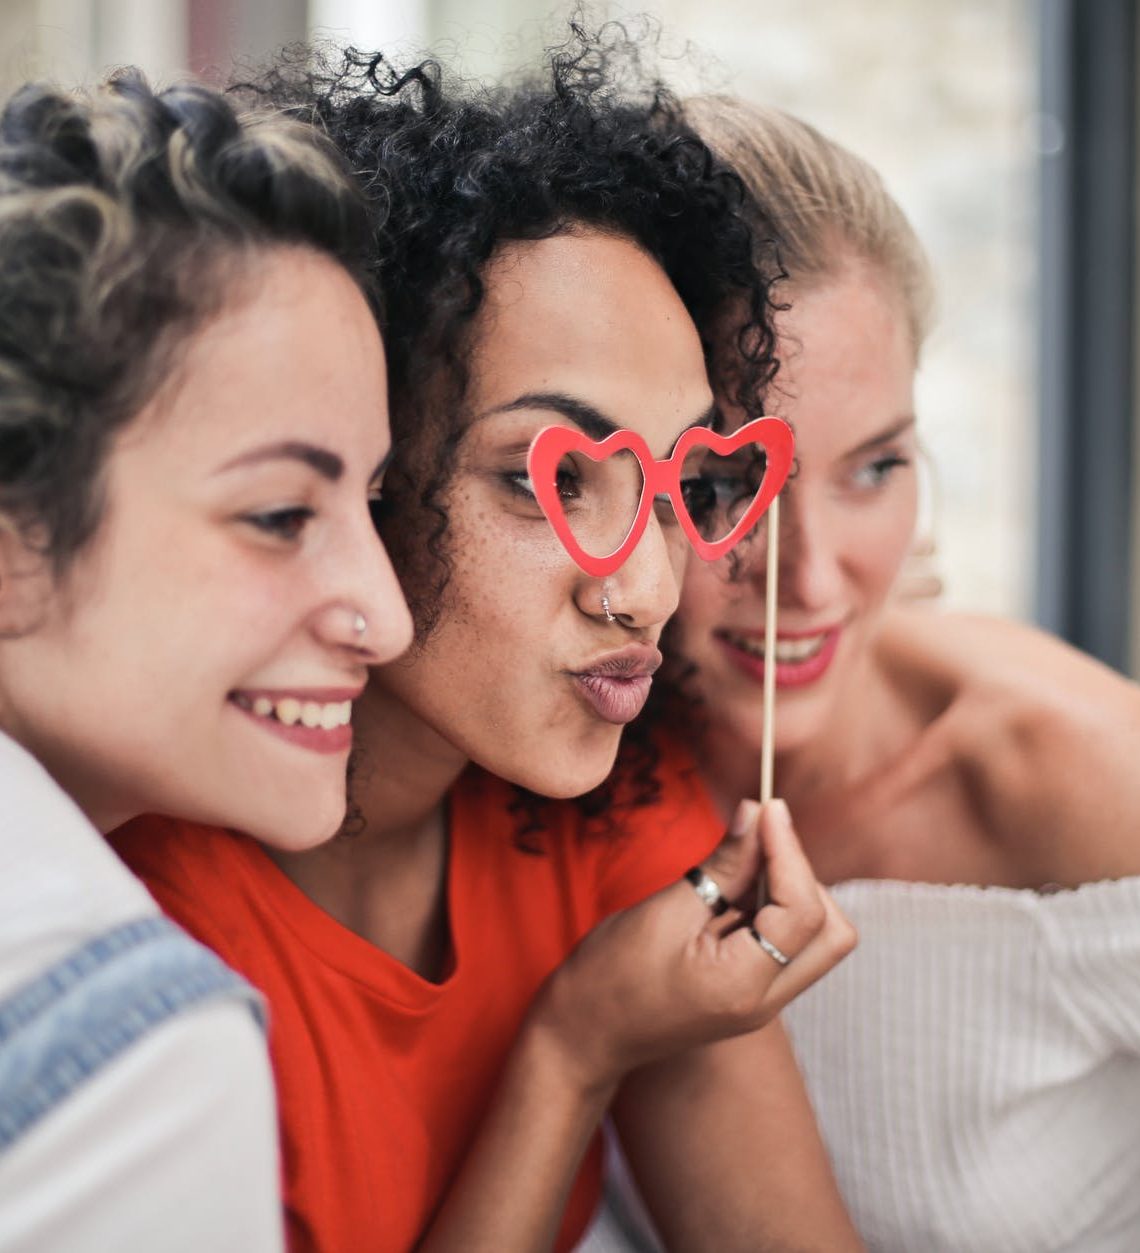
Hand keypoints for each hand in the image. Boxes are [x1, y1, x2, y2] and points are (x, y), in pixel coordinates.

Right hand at [531, 798, 855, 1092]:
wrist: (585, 1036)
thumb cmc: (610, 977)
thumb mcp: (664, 911)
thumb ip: (721, 866)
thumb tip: (756, 812)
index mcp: (743, 987)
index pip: (804, 913)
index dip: (790, 851)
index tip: (767, 809)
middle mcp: (766, 1002)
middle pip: (833, 934)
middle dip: (804, 876)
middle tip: (757, 841)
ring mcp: (763, 1003)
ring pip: (817, 938)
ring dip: (790, 890)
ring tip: (736, 866)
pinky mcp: (753, 993)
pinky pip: (788, 943)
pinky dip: (772, 906)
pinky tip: (730, 888)